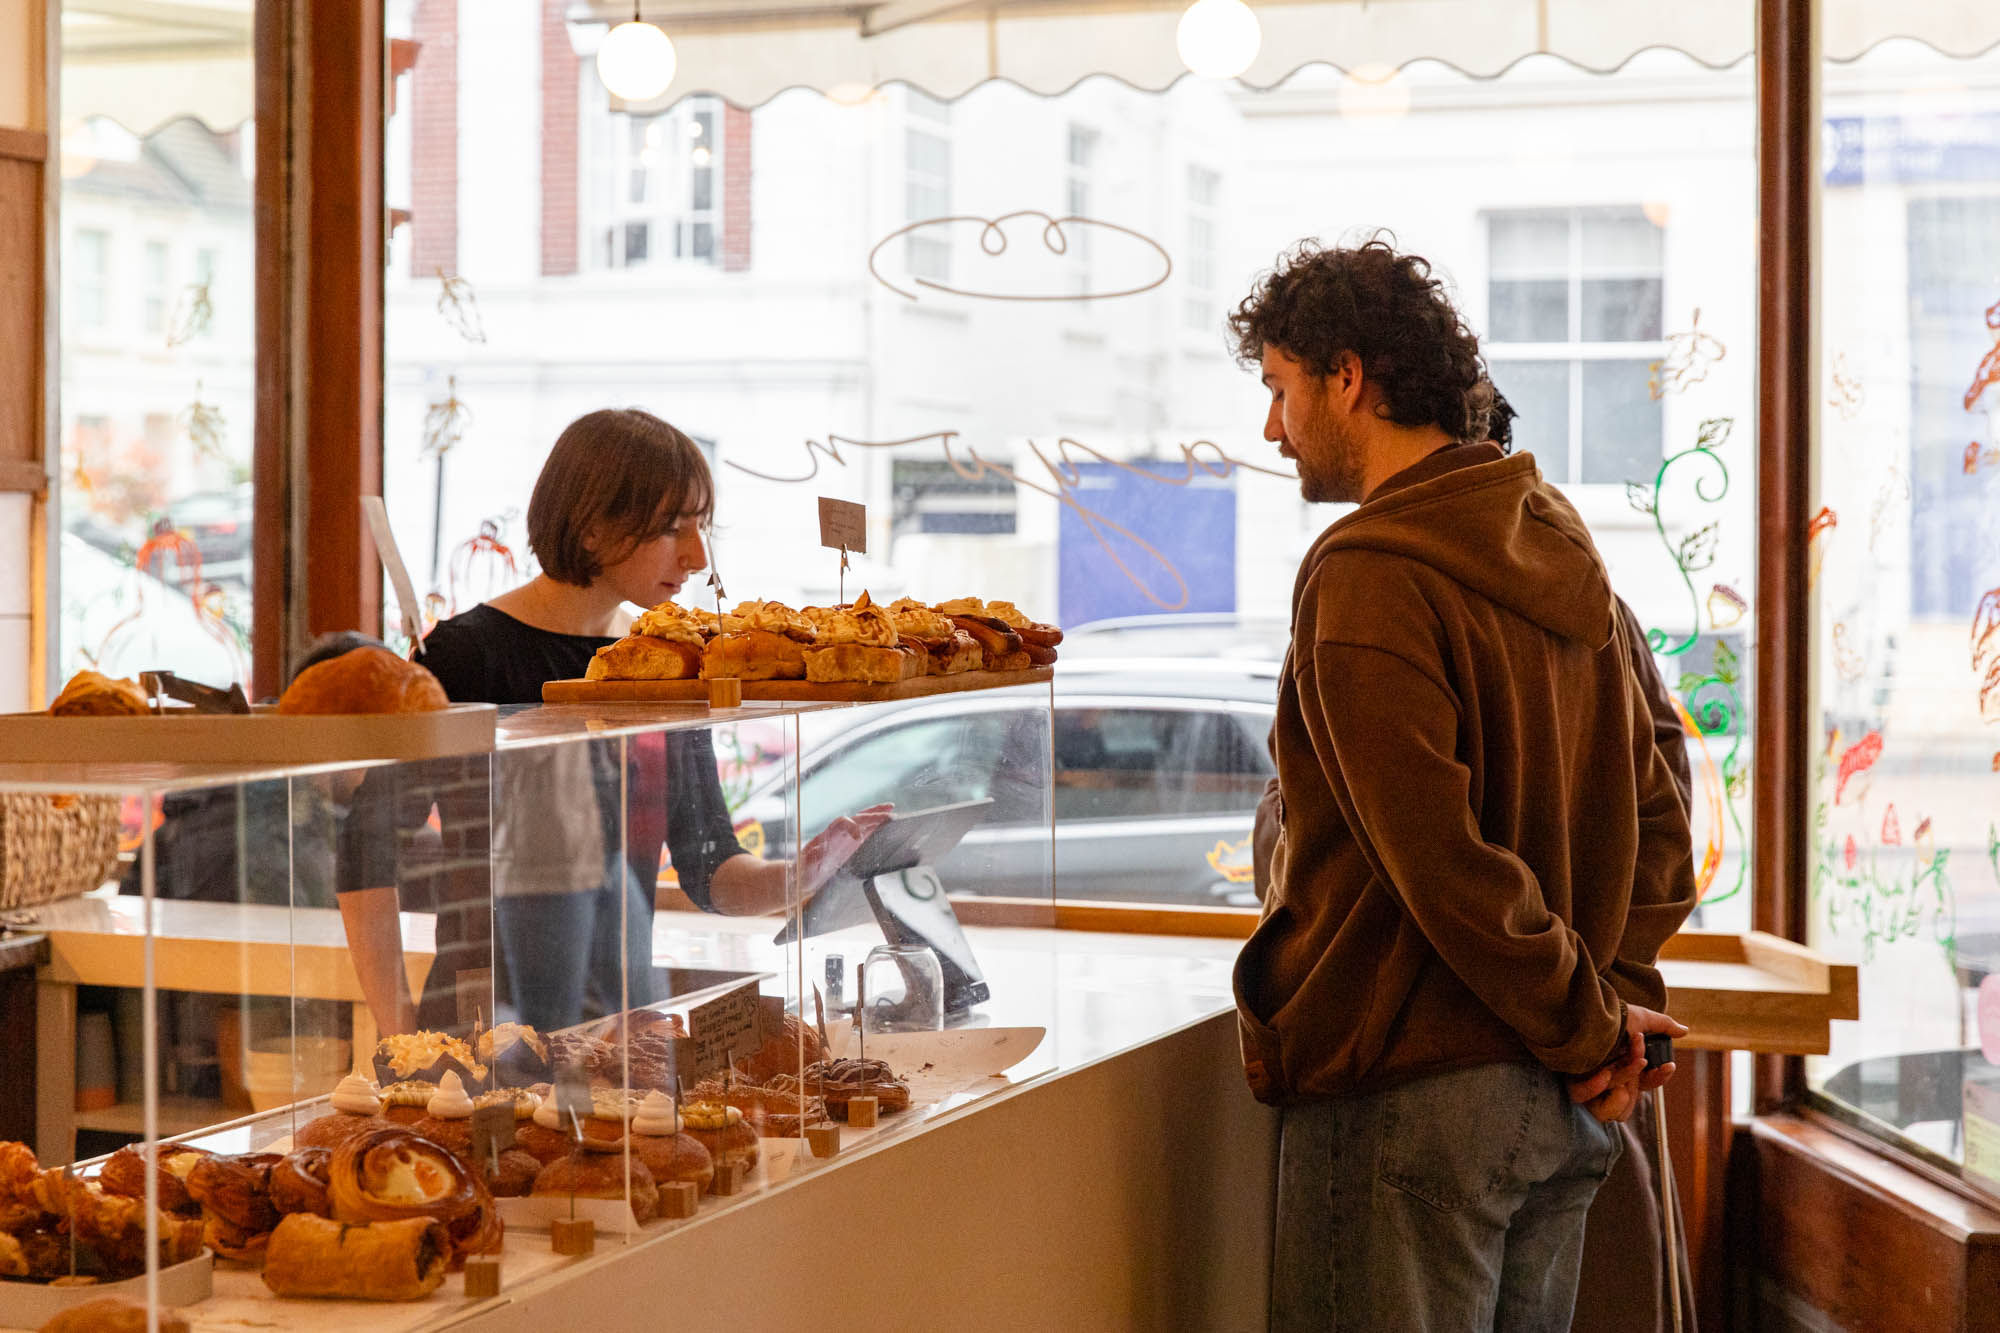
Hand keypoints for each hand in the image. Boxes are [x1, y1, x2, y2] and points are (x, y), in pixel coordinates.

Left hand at [794, 804, 894, 898]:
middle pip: (856, 818)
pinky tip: (887, 821)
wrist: (804, 874)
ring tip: (891, 809)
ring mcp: (845, 836)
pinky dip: (876, 824)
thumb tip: (816, 851)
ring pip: (862, 820)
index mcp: (827, 835)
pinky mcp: (852, 843)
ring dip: (876, 814)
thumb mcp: (805, 866)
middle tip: (888, 816)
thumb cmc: (803, 870)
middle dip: (871, 816)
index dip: (851, 827)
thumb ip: (811, 858)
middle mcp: (837, 832)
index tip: (858, 837)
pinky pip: (865, 829)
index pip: (841, 824)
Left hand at [1565, 1005, 1688, 1122]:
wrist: (1586, 1009)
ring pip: (1608, 1102)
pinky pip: (1582, 1096)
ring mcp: (1591, 1081)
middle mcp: (1610, 1077)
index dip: (1659, 1077)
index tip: (1668, 1064)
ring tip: (1618, 1065)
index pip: (1647, 1082)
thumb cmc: (1611, 1014)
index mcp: (1626, 1067)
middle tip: (1639, 1060)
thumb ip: (1663, 1026)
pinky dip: (1593, 1088)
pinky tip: (1603, 1074)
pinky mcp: (1572, 1081)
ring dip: (1621, 1080)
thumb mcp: (1640, 1018)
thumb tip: (1685, 1031)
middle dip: (1636, 1078)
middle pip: (1629, 1098)